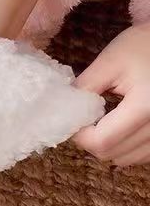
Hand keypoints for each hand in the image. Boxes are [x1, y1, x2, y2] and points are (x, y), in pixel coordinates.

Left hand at [74, 22, 149, 165]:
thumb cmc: (144, 46)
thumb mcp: (110, 61)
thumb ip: (85, 87)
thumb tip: (64, 111)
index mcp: (145, 106)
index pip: (101, 141)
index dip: (80, 135)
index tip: (75, 120)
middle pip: (113, 154)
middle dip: (92, 141)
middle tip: (87, 120)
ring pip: (128, 159)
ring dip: (110, 146)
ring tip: (107, 121)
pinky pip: (143, 156)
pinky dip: (128, 147)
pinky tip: (124, 127)